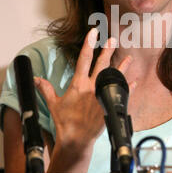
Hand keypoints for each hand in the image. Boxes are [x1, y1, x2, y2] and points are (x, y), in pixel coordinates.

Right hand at [34, 28, 134, 152]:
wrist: (76, 139)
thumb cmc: (65, 122)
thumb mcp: (53, 104)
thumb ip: (46, 89)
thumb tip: (37, 79)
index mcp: (79, 84)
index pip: (84, 59)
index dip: (88, 44)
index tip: (93, 32)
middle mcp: (92, 87)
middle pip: (102, 65)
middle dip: (107, 51)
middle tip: (112, 40)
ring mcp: (102, 95)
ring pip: (114, 77)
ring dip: (122, 67)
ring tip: (129, 57)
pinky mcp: (109, 105)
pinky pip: (122, 94)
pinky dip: (128, 87)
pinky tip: (134, 81)